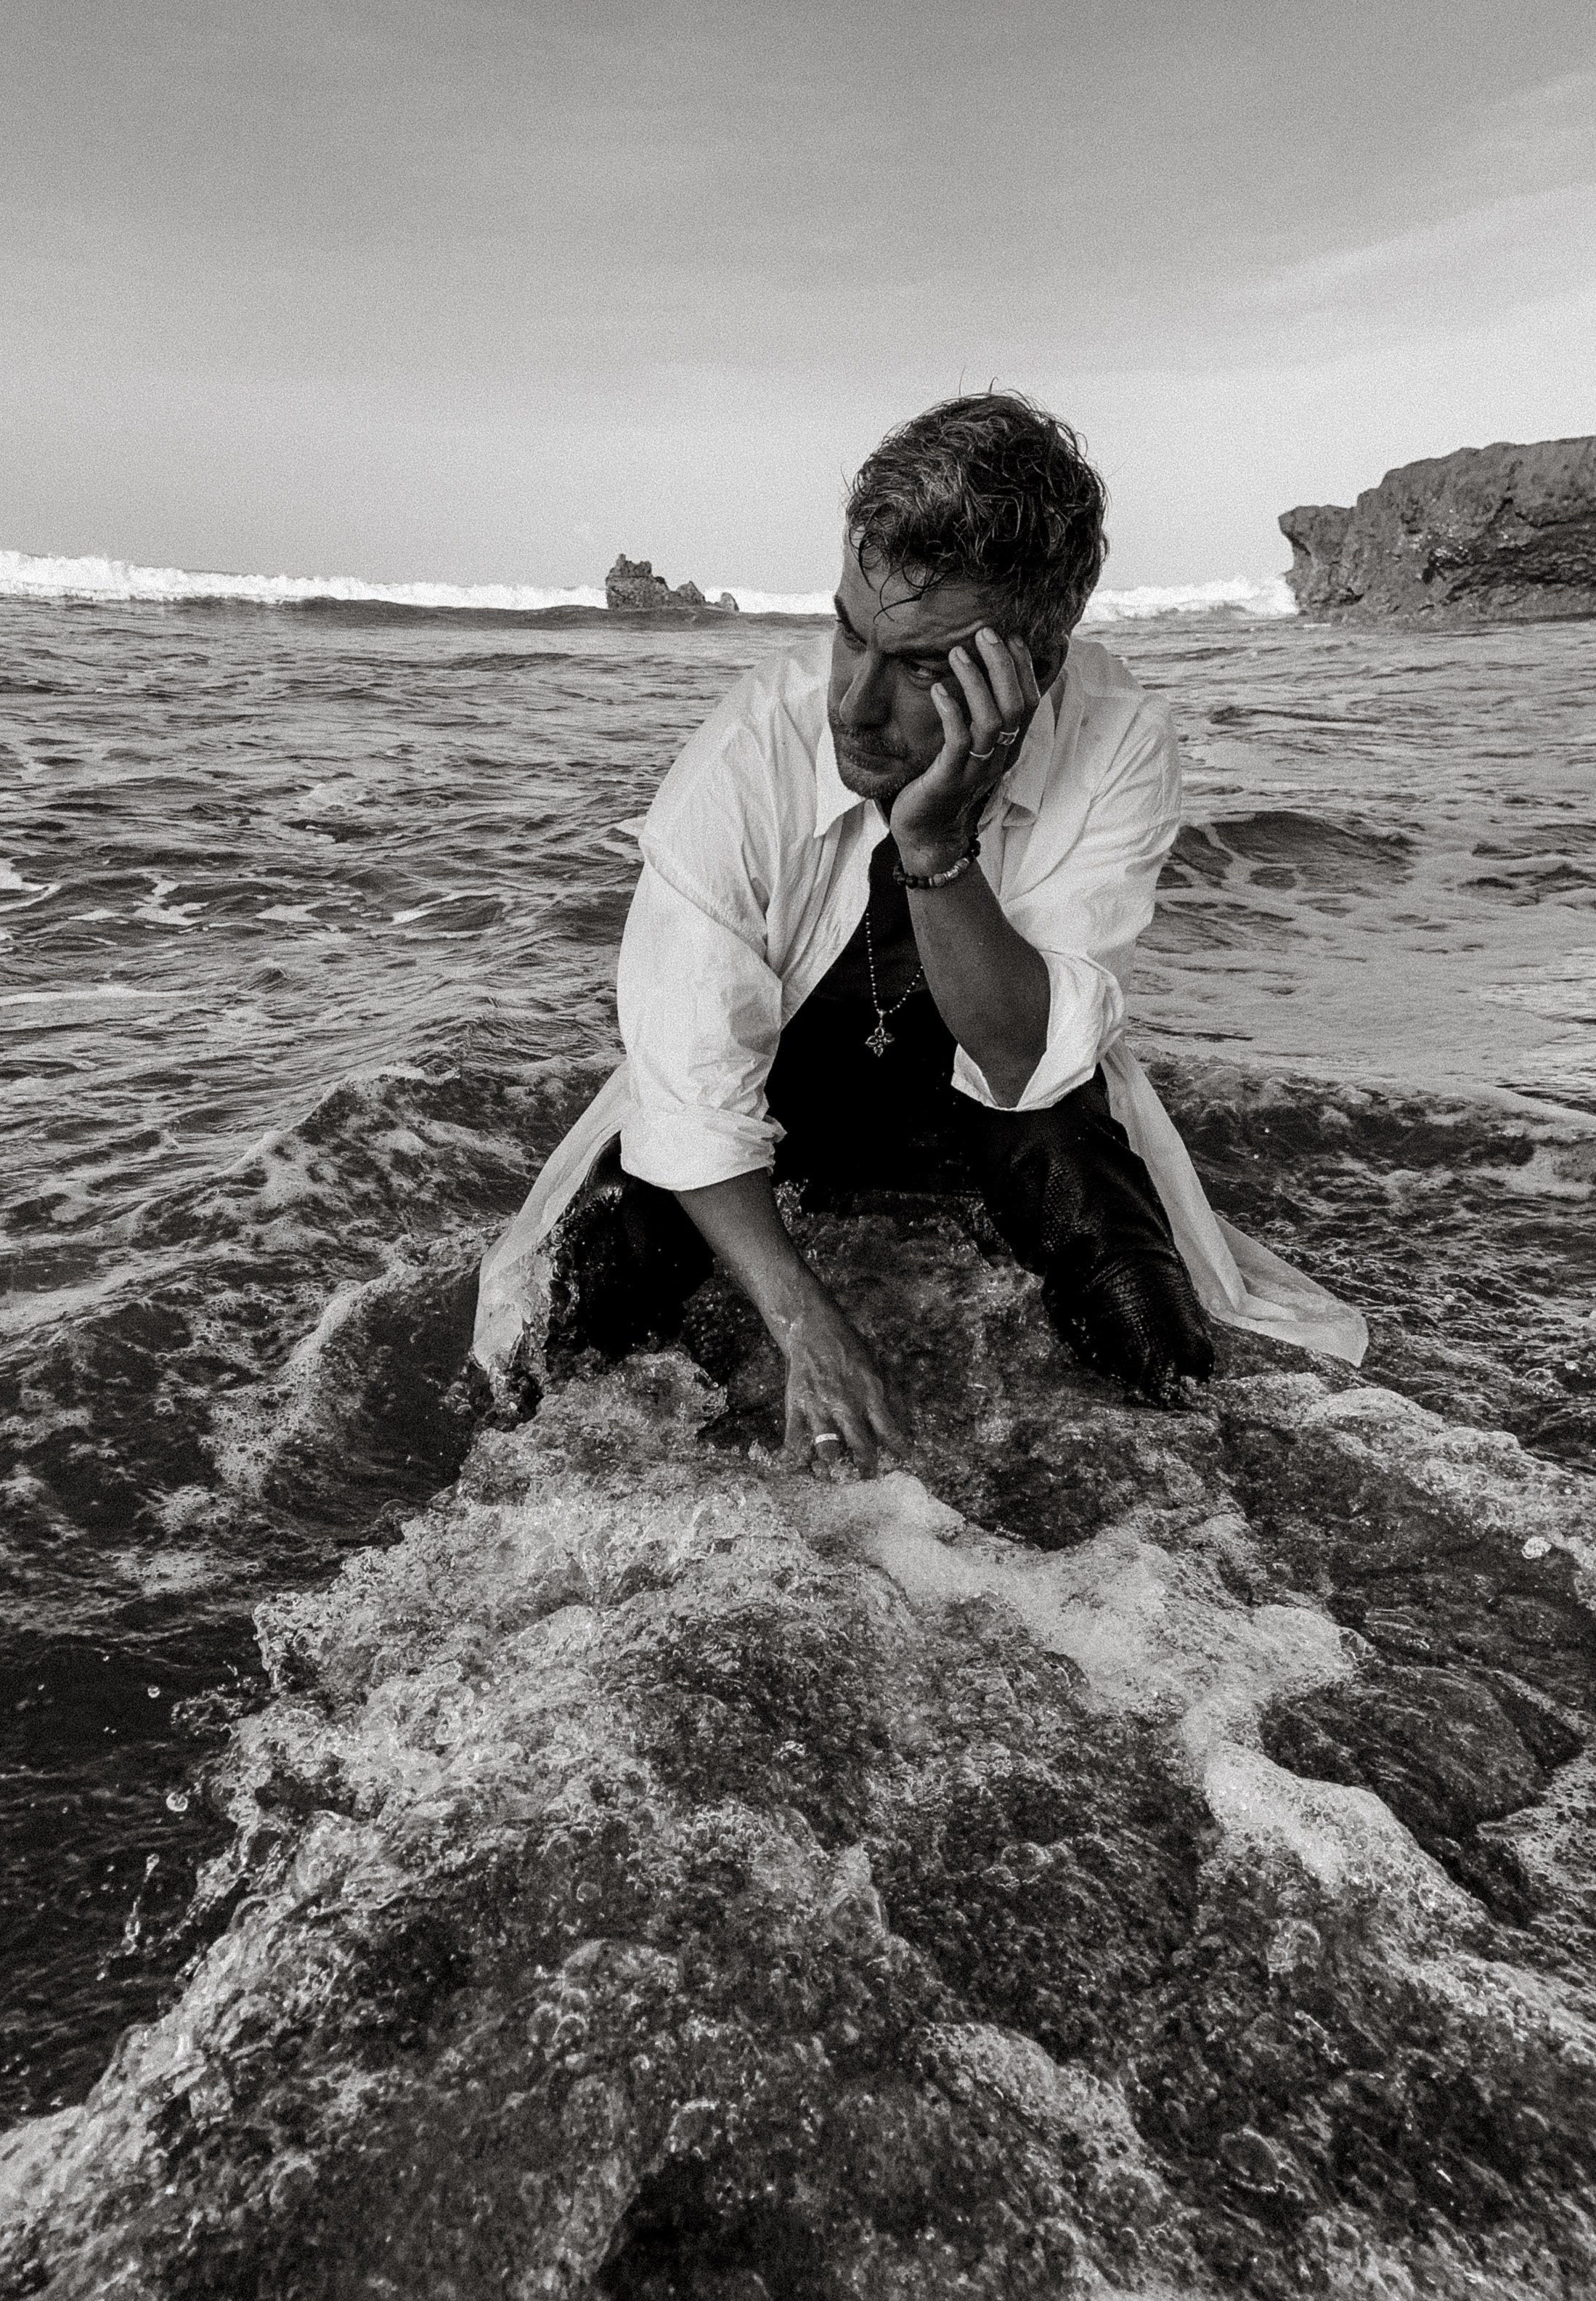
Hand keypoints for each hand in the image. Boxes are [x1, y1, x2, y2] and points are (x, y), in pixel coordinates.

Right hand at [780, 1289, 910, 1478]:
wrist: (814, 1331)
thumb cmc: (848, 1351)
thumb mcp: (874, 1370)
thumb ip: (882, 1398)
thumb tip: (893, 1425)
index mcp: (870, 1394)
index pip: (889, 1430)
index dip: (897, 1449)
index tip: (901, 1460)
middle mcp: (846, 1403)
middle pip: (861, 1447)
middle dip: (865, 1468)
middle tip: (865, 1477)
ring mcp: (820, 1406)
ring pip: (827, 1449)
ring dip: (830, 1465)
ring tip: (831, 1473)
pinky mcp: (796, 1406)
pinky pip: (794, 1439)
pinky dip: (797, 1454)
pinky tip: (801, 1460)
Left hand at [889, 628, 1042, 875]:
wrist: (927, 833)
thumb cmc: (944, 781)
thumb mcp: (968, 747)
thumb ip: (977, 716)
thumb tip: (978, 674)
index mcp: (1009, 746)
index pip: (1029, 701)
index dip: (1024, 666)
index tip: (1012, 635)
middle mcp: (1000, 757)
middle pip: (1016, 705)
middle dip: (1004, 665)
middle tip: (985, 633)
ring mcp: (978, 769)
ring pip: (992, 720)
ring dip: (976, 681)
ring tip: (957, 653)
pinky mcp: (951, 780)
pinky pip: (959, 741)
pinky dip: (951, 712)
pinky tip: (937, 691)